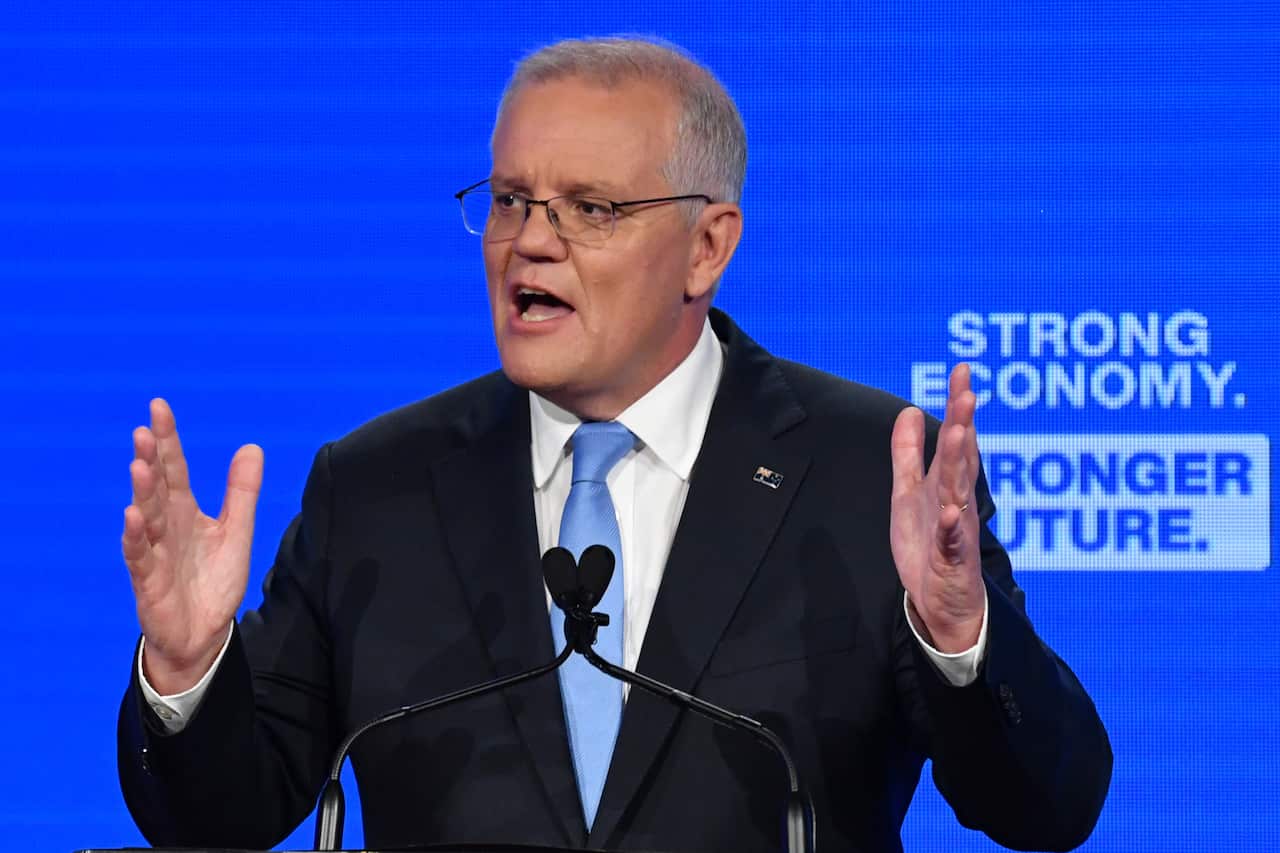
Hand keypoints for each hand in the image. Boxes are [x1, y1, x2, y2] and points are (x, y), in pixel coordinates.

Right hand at [122, 399, 262, 693]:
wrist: (205, 632)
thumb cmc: (214, 580)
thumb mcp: (237, 531)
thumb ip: (242, 491)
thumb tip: (251, 446)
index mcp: (184, 511)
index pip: (174, 468)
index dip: (167, 439)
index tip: (158, 407)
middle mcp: (165, 526)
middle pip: (156, 486)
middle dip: (149, 458)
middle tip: (143, 429)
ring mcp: (154, 552)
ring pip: (146, 516)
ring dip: (142, 492)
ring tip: (140, 465)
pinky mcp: (149, 581)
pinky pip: (140, 556)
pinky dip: (136, 537)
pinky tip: (132, 516)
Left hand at [890, 364, 984, 652]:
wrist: (941, 605)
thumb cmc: (929, 547)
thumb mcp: (909, 493)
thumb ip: (908, 454)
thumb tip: (907, 409)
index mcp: (946, 484)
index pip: (956, 438)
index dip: (958, 406)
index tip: (962, 371)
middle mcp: (957, 502)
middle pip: (961, 458)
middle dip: (963, 424)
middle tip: (967, 392)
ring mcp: (958, 531)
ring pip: (958, 492)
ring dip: (958, 462)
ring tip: (957, 432)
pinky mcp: (952, 561)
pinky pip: (953, 543)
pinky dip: (954, 528)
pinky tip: (952, 513)